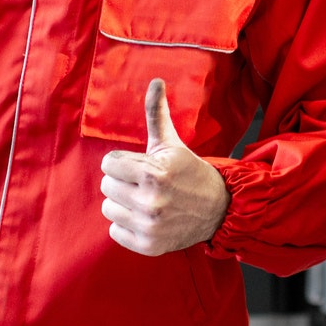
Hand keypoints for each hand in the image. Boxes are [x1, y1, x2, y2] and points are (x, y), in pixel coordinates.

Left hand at [99, 79, 230, 255]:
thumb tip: (156, 81)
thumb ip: (157, 114)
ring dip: (123, 204)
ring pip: (109, 208)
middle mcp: (151, 200)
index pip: (109, 164)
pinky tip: (146, 218)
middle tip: (143, 183)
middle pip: (106, 186)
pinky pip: (115, 231)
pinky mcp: (149, 245)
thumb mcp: (172, 144)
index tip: (140, 166)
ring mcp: (150, 225)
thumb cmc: (189, 171)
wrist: (218, 208)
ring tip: (145, 200)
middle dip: (122, 182)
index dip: (123, 163)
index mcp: (154, 172)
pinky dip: (127, 225)